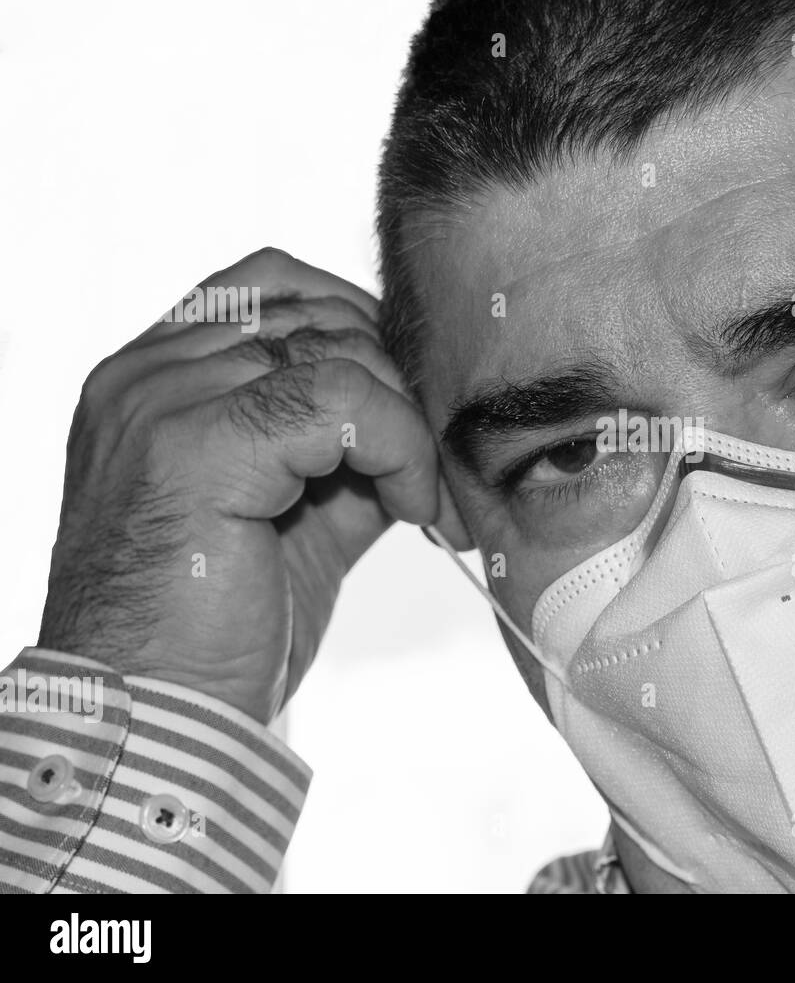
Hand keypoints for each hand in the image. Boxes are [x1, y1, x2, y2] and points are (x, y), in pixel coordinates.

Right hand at [39, 247, 458, 724]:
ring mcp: (160, 402)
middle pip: (315, 314)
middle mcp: (144, 375)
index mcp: (151, 379)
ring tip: (424, 499)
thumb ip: (342, 449)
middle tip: (438, 469)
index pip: (271, 287)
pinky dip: (399, 448)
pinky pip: (341, 399)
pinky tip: (412, 509)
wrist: (160, 718)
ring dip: (407, 424)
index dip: (360, 330)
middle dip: (398, 384)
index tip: (410, 407)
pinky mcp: (195, 445)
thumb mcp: (296, 514)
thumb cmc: (220, 629)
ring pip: (335, 351)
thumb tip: (422, 411)